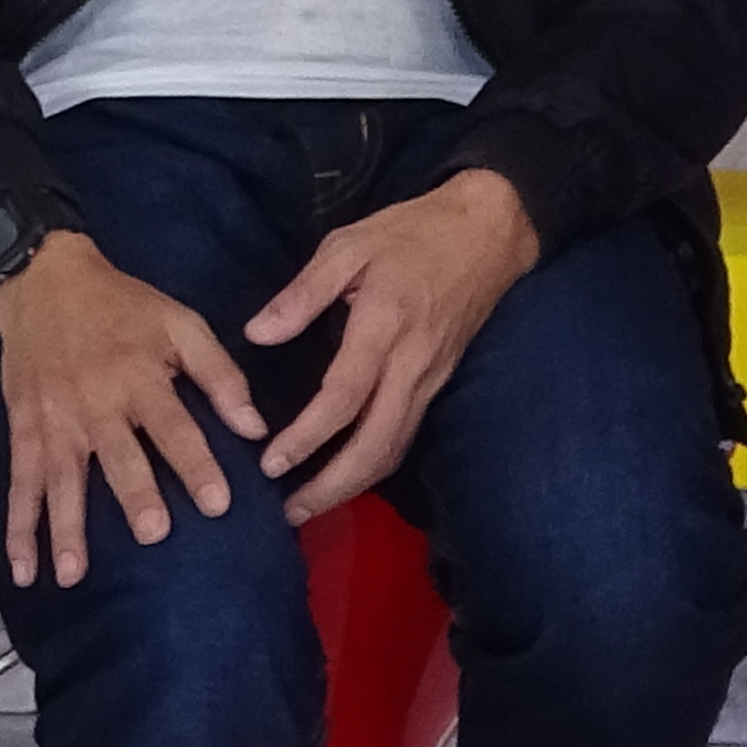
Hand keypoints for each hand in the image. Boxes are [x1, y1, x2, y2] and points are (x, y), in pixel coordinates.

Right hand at [0, 234, 267, 590]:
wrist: (41, 279)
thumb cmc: (122, 305)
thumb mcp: (180, 323)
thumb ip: (220, 375)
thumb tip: (255, 429)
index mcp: (140, 376)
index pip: (174, 427)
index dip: (197, 464)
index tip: (218, 504)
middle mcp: (96, 403)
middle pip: (119, 455)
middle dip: (136, 495)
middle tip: (153, 535)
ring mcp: (55, 420)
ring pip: (62, 479)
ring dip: (66, 528)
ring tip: (74, 574)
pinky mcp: (24, 428)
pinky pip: (21, 482)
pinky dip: (19, 526)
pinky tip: (23, 568)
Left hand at [244, 168, 539, 522]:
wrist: (490, 231)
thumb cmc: (413, 231)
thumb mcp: (349, 243)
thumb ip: (302, 292)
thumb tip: (257, 334)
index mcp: (385, 325)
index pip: (344, 398)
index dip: (307, 437)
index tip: (271, 464)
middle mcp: (412, 364)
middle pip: (376, 444)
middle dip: (334, 487)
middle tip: (290, 514)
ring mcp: (431, 377)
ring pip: (395, 447)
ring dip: (354, 484)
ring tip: (310, 505)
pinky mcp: (439, 382)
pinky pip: (406, 434)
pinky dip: (375, 462)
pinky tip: (346, 473)